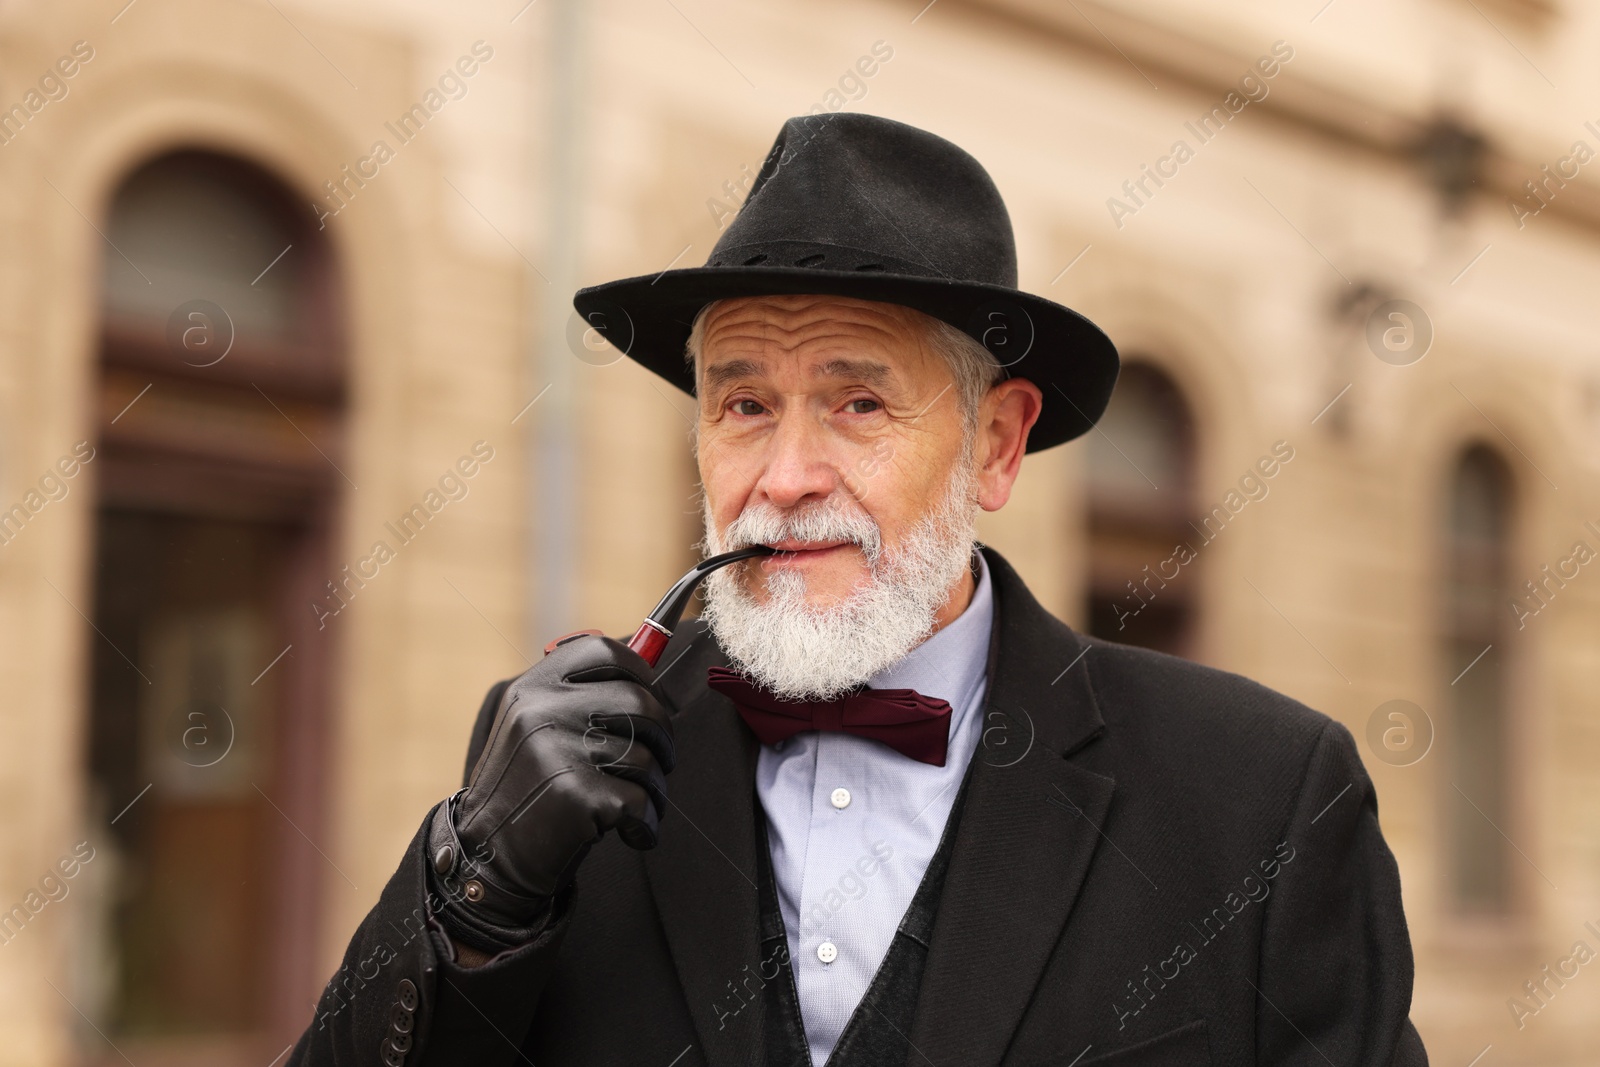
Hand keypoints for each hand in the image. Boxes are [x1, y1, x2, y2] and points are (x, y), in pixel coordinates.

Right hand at [446, 635, 674, 927]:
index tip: (648, 694)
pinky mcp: (576, 796)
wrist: (488, 855)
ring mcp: (557, 752)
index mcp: (534, 686)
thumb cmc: (528, 787)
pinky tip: (630, 832)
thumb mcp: (535, 725)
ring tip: (630, 806)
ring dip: (653, 788)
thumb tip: (650, 657)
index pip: (605, 652)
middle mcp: (542, 711)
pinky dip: (647, 823)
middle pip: (641, 704)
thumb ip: (580, 693)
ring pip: (646, 757)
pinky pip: (641, 800)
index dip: (640, 672)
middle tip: (659, 762)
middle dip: (663, 738)